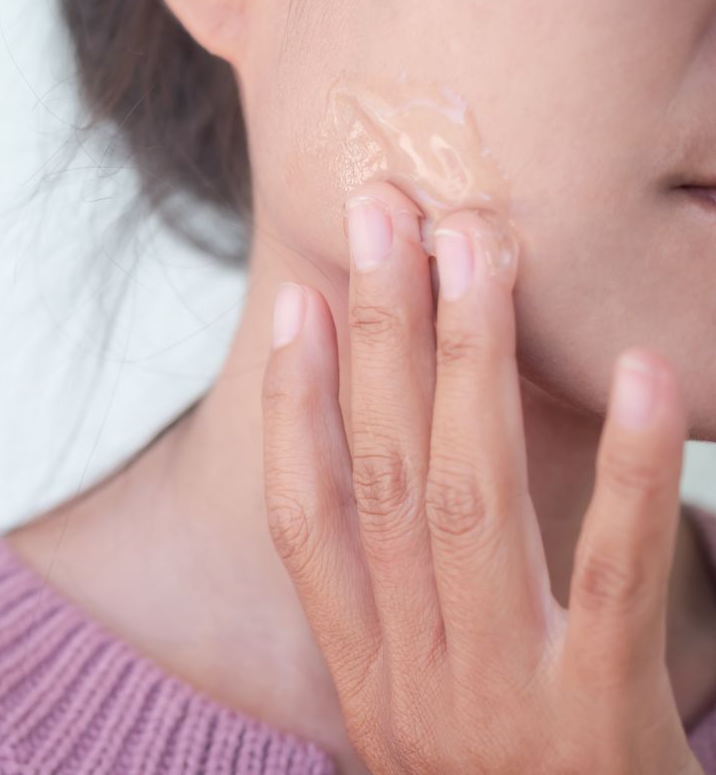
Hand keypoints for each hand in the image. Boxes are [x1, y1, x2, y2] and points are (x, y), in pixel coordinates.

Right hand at [260, 182, 701, 773]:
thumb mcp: (430, 714)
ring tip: (479, 247)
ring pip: (471, 501)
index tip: (300, 302)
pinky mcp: (602, 720)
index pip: (304, 517)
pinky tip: (640, 372)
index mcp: (365, 674)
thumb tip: (404, 473)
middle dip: (380, 334)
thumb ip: (409, 614)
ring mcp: (501, 700)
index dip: (294, 401)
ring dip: (470, 362)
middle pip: (384, 477)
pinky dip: (625, 469)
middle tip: (387, 215)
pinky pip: (615, 575)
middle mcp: (413, 680)